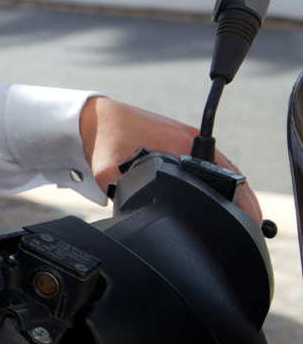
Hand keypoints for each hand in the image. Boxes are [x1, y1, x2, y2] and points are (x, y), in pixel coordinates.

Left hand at [79, 96, 262, 221]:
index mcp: (181, 145)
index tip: (245, 223)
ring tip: (239, 217)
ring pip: (222, 168)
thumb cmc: (103, 138)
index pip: (223, 177)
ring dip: (232, 189)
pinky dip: (217, 178)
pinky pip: (209, 161)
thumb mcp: (108, 170)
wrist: (95, 116)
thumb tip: (130, 218)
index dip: (237, 203)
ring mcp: (189, 137)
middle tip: (249, 227)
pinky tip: (219, 197)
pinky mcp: (182, 138)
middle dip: (242, 201)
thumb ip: (120, 194)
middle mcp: (191, 139)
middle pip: (230, 174)